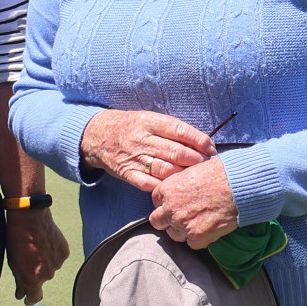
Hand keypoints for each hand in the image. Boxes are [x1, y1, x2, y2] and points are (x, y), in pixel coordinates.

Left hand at [4, 208, 70, 303]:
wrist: (30, 217)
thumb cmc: (16, 239)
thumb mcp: (13, 262)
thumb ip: (19, 281)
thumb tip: (21, 295)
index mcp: (33, 279)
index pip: (34, 297)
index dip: (30, 299)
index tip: (27, 298)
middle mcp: (48, 275)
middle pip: (41, 278)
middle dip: (34, 271)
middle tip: (26, 256)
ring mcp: (58, 264)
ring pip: (50, 267)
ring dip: (44, 260)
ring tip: (34, 245)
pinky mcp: (64, 252)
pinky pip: (57, 257)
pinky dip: (51, 252)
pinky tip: (44, 241)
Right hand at [80, 110, 215, 193]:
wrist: (96, 136)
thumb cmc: (130, 126)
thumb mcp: (149, 119)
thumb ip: (172, 129)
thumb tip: (203, 142)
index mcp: (149, 122)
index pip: (179, 130)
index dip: (199, 140)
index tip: (211, 148)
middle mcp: (141, 139)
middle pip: (175, 152)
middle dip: (196, 160)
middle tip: (208, 165)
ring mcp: (133, 157)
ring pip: (165, 169)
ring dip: (184, 175)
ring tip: (195, 177)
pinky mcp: (126, 172)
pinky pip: (148, 183)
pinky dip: (164, 186)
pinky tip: (174, 186)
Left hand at [150, 158, 239, 249]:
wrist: (238, 186)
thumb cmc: (219, 174)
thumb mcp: (191, 171)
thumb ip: (179, 185)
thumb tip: (180, 192)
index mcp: (166, 190)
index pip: (156, 202)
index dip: (166, 204)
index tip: (176, 205)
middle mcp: (170, 209)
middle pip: (157, 221)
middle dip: (167, 221)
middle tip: (181, 218)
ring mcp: (182, 224)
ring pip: (174, 235)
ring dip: (183, 231)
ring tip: (198, 223)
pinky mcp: (197, 236)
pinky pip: (192, 244)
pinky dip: (200, 239)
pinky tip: (209, 229)